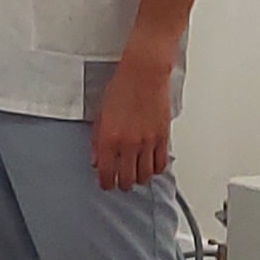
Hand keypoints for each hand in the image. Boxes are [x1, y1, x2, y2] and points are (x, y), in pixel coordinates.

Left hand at [92, 46, 175, 191]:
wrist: (144, 74)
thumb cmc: (121, 88)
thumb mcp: (100, 115)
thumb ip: (97, 141)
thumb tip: (96, 160)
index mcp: (109, 139)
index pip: (107, 174)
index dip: (106, 183)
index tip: (106, 184)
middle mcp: (129, 144)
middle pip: (127, 180)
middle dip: (122, 184)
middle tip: (120, 182)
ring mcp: (147, 142)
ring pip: (145, 175)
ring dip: (139, 178)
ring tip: (135, 175)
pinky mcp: (163, 137)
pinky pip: (160, 163)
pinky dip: (155, 169)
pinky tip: (150, 166)